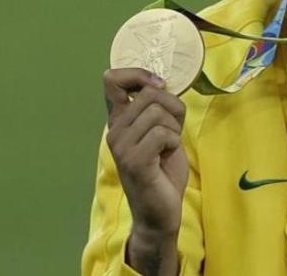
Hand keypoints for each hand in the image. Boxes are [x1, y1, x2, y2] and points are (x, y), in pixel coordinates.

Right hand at [103, 68, 187, 246]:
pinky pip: (163, 134)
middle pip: (150, 94)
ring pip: (158, 112)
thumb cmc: (163, 171)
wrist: (159, 212)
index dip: (139, 74)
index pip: (112, 80)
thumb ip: (158, 108)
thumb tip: (161, 84)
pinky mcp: (134, 160)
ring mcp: (121, 146)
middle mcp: (114, 130)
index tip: (158, 85)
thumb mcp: (162, 131)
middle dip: (173, 109)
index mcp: (118, 120)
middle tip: (171, 133)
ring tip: (167, 148)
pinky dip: (173, 143)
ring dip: (174, 129)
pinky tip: (165, 158)